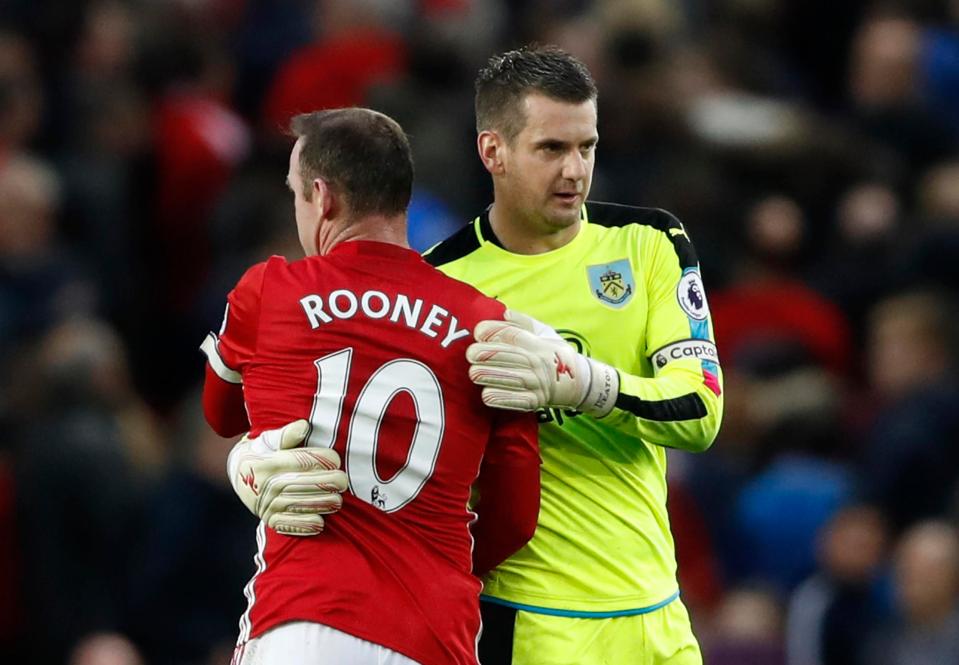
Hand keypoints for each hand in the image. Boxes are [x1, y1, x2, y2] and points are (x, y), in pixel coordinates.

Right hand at [228, 419, 347, 534]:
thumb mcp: (268, 440)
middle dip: (327, 483)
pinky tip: (320, 522)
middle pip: (302, 484)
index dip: (321, 460)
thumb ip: (287, 434)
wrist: (238, 475)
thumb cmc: (262, 453)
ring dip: (321, 504)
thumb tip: (304, 426)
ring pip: (299, 505)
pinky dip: (305, 525)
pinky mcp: (269, 519)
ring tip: (337, 500)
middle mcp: (265, 484)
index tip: (336, 459)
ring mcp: (266, 504)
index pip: (299, 460)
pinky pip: (289, 525)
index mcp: (267, 462)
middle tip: (343, 481)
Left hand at [466, 310, 618, 416]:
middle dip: (487, 355)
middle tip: (470, 354)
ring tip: (473, 373)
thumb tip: (504, 313)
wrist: (578, 382)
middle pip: (511, 356)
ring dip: (490, 376)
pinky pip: (518, 400)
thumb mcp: (545, 333)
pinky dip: (502, 398)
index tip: (478, 332)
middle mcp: (539, 362)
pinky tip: (486, 395)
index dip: (494, 332)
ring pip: (512, 378)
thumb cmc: (554, 354)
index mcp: (538, 343)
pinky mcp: (536, 401)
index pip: (515, 335)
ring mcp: (538, 383)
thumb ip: (523, 322)